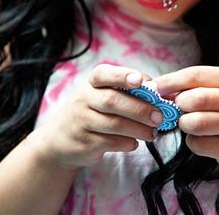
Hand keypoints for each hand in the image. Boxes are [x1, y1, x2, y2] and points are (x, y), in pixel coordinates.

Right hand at [32, 64, 162, 169]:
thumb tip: (158, 93)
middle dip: (140, 109)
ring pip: (114, 124)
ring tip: (152, 133)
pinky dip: (127, 143)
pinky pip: (110, 143)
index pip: (104, 74)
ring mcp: (81, 122)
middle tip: (159, 117)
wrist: (59, 140)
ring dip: (138, 129)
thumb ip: (126, 92)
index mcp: (91, 84)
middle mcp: (83, 100)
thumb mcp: (101, 96)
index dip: (122, 76)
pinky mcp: (83, 143)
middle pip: (113, 101)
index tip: (140, 81)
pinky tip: (135, 143)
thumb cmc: (91, 112)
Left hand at [153, 66, 218, 177]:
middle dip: (179, 105)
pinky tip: (202, 139)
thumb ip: (195, 87)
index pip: (195, 75)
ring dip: (184, 124)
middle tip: (178, 110)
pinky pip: (198, 144)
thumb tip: (160, 89)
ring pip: (195, 123)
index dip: (171, 81)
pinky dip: (192, 142)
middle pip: (195, 99)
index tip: (155, 88)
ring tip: (190, 124)